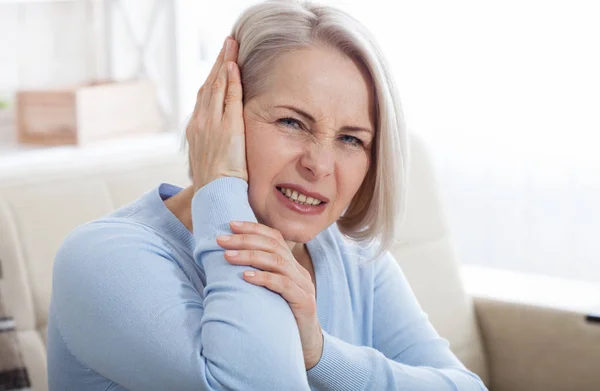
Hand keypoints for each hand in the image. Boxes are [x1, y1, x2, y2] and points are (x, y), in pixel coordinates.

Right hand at [187, 36, 247, 192]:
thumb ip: (213, 144)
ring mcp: (212, 124)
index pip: (204, 96)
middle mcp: (200, 122)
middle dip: (218, 62)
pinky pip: (230, 98)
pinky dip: (231, 80)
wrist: (213, 194)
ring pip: (217, 86)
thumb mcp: (208, 158)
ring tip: (231, 46)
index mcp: (196, 129)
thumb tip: (219, 143)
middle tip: (227, 44)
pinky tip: (235, 65)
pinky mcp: (227, 128)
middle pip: (209, 85)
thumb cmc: (214, 182)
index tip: (220, 63)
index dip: (212, 77)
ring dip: (224, 63)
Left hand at [217, 221, 323, 369]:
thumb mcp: (268, 293)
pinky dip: (264, 278)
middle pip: (273, 246)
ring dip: (250, 256)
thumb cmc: (280, 318)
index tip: (230, 224)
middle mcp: (299, 272)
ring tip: (228, 256)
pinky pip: (283, 285)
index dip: (253, 228)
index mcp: (291, 266)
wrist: (305, 347)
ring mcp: (303, 286)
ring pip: (278, 262)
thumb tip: (226, 261)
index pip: (274, 238)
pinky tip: (246, 277)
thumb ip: (256, 276)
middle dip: (245, 240)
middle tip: (221, 240)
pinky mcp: (304, 302)